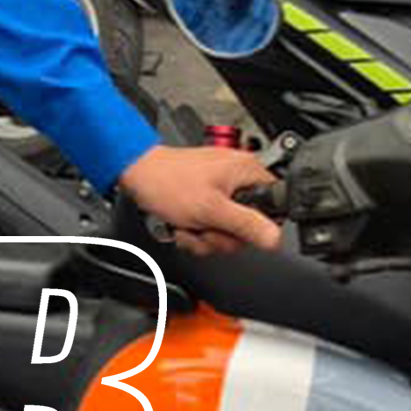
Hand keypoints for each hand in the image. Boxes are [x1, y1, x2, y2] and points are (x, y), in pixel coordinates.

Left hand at [120, 144, 280, 255]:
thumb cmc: (166, 182)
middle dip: (222, 235)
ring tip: (189, 225)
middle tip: (205, 227)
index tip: (234, 228)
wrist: (136, 175)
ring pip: (228, 231)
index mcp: (248, 172)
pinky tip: (184, 225)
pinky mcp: (206, 199)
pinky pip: (212, 226)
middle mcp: (238, 178)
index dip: (256, 225)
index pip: (275, 206)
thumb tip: (275, 238)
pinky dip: (196, 232)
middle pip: (248, 226)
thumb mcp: (211, 210)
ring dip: (205, 237)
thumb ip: (246, 225)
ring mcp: (221, 189)